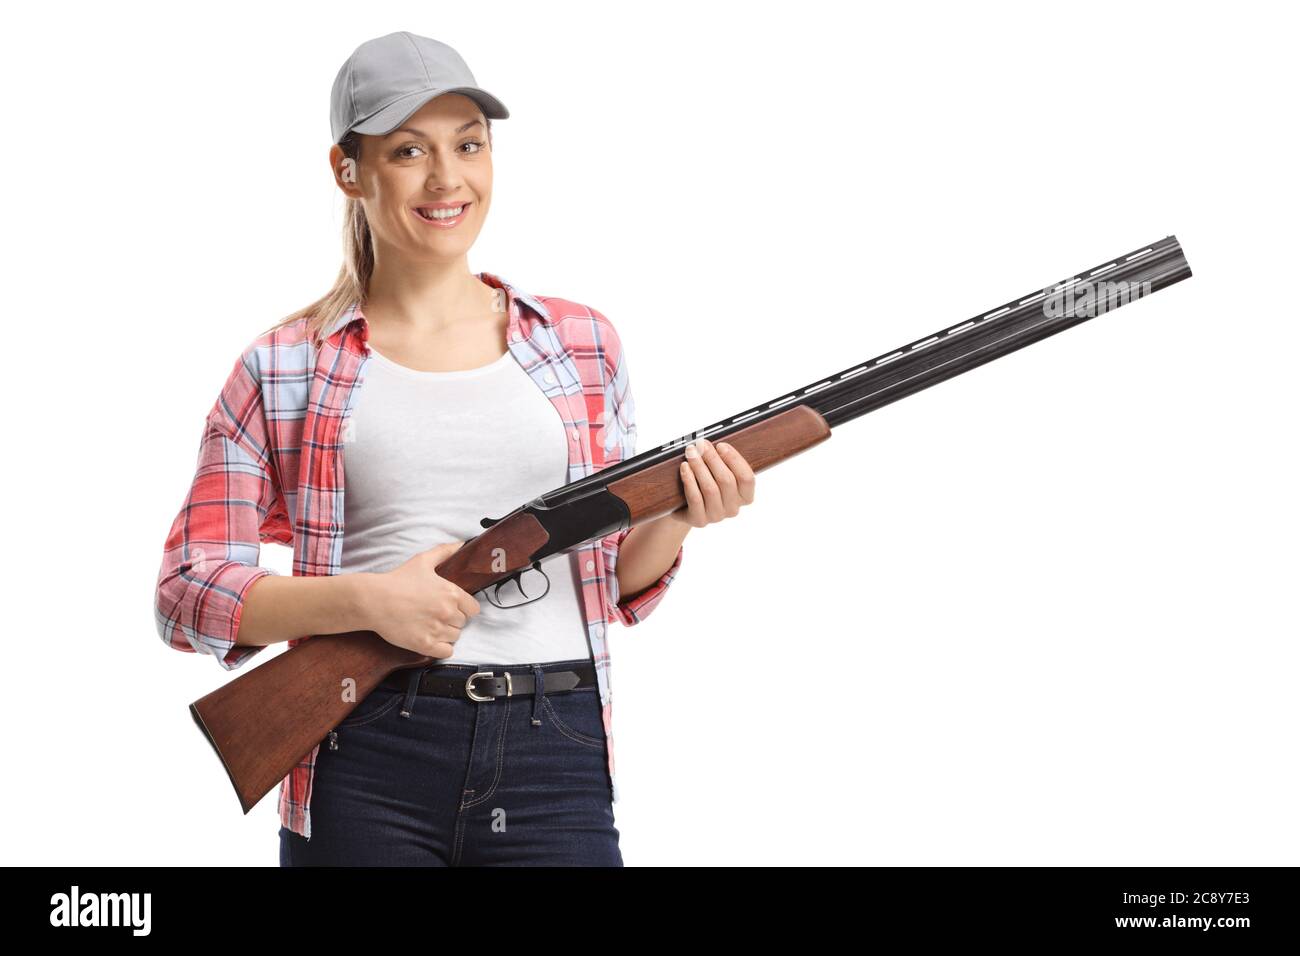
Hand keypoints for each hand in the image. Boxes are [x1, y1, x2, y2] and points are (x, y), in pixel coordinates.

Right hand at [364, 541, 480, 657]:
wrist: (374, 600)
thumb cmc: (397, 580)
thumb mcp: (423, 561)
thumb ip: (444, 552)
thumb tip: (461, 544)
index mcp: (451, 593)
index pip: (473, 609)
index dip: (464, 608)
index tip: (453, 607)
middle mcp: (447, 612)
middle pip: (462, 623)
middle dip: (452, 620)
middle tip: (436, 615)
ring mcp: (437, 629)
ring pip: (454, 637)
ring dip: (446, 633)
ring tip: (430, 626)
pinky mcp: (425, 644)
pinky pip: (446, 651)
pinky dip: (441, 648)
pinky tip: (430, 639)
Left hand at [669, 437, 755, 528]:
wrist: (683, 505)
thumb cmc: (705, 482)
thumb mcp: (717, 472)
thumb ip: (722, 460)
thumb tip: (712, 444)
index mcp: (745, 496)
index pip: (747, 478)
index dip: (734, 460)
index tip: (721, 445)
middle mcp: (733, 508)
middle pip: (727, 480)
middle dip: (713, 459)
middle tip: (701, 444)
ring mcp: (717, 516)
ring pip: (710, 488)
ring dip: (699, 467)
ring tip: (691, 453)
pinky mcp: (699, 520)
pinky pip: (695, 498)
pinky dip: (689, 480)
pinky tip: (684, 467)